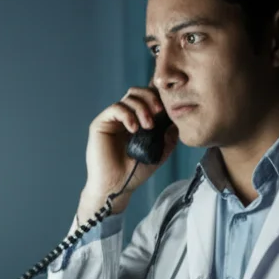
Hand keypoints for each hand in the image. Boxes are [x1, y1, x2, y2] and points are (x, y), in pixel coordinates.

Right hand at [78, 86, 178, 220]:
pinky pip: (116, 108)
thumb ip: (169, 135)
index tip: (169, 107)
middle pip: (138, 92)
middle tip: (159, 111)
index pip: (148, 98)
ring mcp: (112, 119)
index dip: (158, 97)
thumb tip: (177, 118)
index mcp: (138, 120)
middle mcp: (125, 117)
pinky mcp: (101, 123)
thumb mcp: (160, 151)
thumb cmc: (135, 172)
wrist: (117, 186)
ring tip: (148, 126)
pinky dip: (128, 115)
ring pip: (129, 97)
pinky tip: (134, 129)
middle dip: (151, 97)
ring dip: (142, 108)